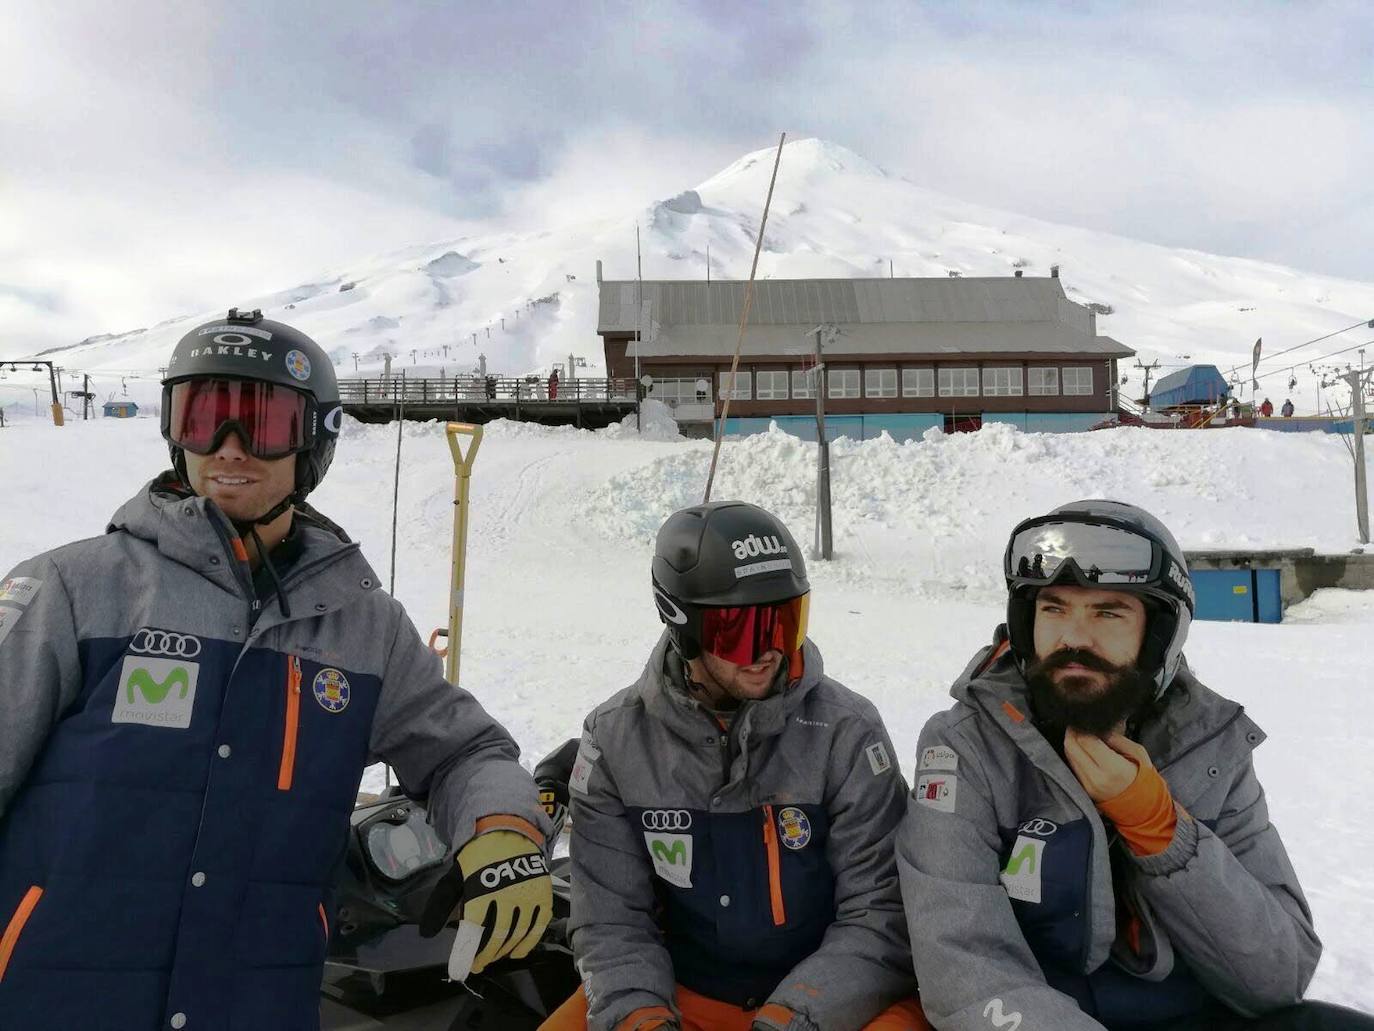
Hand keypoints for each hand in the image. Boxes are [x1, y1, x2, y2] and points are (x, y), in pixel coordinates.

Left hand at [419, 829, 551, 973]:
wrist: (508, 833)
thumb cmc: (478, 858)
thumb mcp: (456, 877)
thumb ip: (442, 904)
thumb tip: (426, 933)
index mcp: (481, 888)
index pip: (473, 928)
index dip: (466, 952)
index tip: (460, 970)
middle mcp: (506, 893)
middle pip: (497, 935)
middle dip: (485, 955)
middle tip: (477, 965)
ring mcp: (527, 894)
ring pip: (518, 933)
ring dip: (504, 950)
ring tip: (494, 958)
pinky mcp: (543, 894)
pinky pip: (538, 925)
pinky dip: (529, 942)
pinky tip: (517, 952)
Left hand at [1064, 729, 1152, 802]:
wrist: (1142, 806)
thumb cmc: (1142, 777)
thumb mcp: (1137, 753)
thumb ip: (1116, 738)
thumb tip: (1098, 727)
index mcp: (1113, 768)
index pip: (1086, 740)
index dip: (1082, 727)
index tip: (1084, 720)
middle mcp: (1096, 777)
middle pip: (1072, 747)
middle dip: (1072, 732)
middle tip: (1078, 725)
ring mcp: (1087, 785)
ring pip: (1069, 755)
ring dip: (1072, 742)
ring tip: (1080, 735)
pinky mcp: (1082, 788)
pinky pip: (1072, 765)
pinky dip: (1074, 754)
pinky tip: (1082, 748)